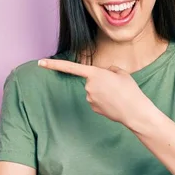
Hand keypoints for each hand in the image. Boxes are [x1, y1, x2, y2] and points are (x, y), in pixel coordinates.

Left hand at [38, 59, 152, 126]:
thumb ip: (109, 69)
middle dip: (101, 81)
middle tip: (116, 86)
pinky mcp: (92, 107)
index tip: (40, 63)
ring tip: (117, 95)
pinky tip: (113, 103)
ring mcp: (89, 98)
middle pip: (91, 79)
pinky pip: (96, 100)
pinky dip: (104, 100)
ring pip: (93, 90)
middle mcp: (88, 86)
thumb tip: (105, 73)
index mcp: (94, 73)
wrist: (134, 111)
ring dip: (103, 91)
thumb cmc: (129, 90)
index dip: (54, 65)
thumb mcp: (121, 73)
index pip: (70, 67)